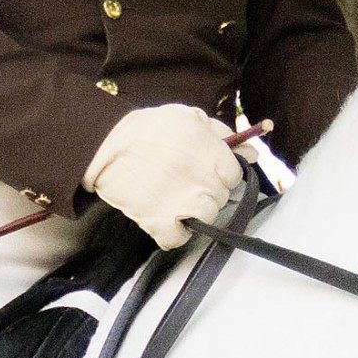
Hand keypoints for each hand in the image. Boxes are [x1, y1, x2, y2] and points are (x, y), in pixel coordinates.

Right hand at [85, 102, 238, 248]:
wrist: (105, 145)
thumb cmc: (149, 129)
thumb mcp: (189, 118)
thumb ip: (223, 134)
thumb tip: (252, 152)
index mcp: (211, 153)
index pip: (234, 175)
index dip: (220, 172)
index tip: (204, 169)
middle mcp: (202, 180)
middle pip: (222, 197)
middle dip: (207, 189)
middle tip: (184, 179)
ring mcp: (183, 204)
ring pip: (207, 217)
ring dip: (194, 211)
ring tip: (175, 197)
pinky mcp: (159, 222)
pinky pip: (178, 239)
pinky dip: (173, 233)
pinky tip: (167, 219)